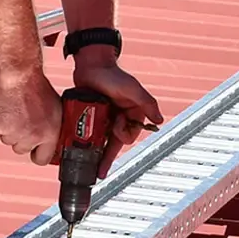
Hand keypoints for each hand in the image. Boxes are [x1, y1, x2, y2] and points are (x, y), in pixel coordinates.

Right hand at [0, 66, 62, 158]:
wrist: (20, 74)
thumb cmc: (37, 86)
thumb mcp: (55, 109)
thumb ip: (51, 127)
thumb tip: (49, 137)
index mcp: (50, 133)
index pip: (43, 159)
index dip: (37, 153)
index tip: (34, 150)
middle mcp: (33, 136)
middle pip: (21, 149)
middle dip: (21, 137)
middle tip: (23, 121)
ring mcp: (15, 132)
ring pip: (8, 140)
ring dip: (9, 129)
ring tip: (15, 112)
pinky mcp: (0, 126)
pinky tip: (6, 109)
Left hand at [69, 50, 162, 175]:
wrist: (91, 66)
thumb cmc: (113, 75)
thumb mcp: (132, 89)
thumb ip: (147, 103)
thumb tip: (159, 120)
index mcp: (133, 114)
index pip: (130, 135)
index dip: (122, 133)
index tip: (117, 122)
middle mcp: (120, 119)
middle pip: (115, 144)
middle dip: (108, 155)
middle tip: (100, 171)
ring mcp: (105, 119)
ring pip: (102, 142)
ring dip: (97, 154)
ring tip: (90, 171)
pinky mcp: (92, 117)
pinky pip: (90, 135)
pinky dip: (86, 143)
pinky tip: (79, 153)